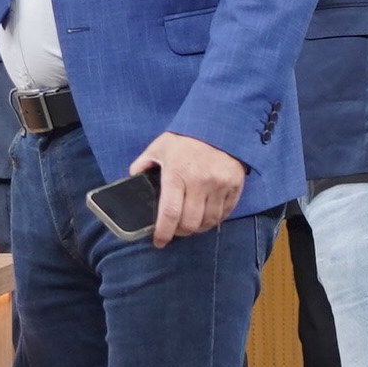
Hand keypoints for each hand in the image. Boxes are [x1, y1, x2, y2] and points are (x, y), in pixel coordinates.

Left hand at [134, 132, 246, 246]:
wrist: (220, 124)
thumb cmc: (186, 138)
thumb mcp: (160, 146)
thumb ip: (143, 163)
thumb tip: (132, 178)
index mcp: (176, 173)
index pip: (169, 212)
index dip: (163, 232)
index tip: (159, 242)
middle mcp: (199, 181)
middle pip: (190, 222)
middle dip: (181, 232)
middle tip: (176, 230)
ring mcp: (220, 184)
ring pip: (209, 221)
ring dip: (198, 228)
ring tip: (192, 224)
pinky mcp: (235, 184)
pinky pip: (225, 212)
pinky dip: (215, 219)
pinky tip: (207, 215)